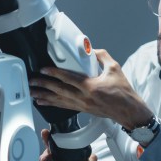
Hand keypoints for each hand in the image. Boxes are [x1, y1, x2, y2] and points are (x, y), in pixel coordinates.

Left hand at [29, 48, 152, 128]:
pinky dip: (52, 104)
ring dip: (44, 96)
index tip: (43, 70)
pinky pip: (64, 107)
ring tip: (33, 93)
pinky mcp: (82, 110)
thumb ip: (102, 57)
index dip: (54, 73)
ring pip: (59, 100)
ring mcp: (82, 105)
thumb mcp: (114, 69)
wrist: (128, 111)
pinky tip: (43, 102)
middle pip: (59, 90)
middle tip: (32, 82)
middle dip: (43, 86)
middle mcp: (84, 97)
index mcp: (91, 86)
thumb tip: (91, 49)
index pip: (68, 78)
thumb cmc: (123, 92)